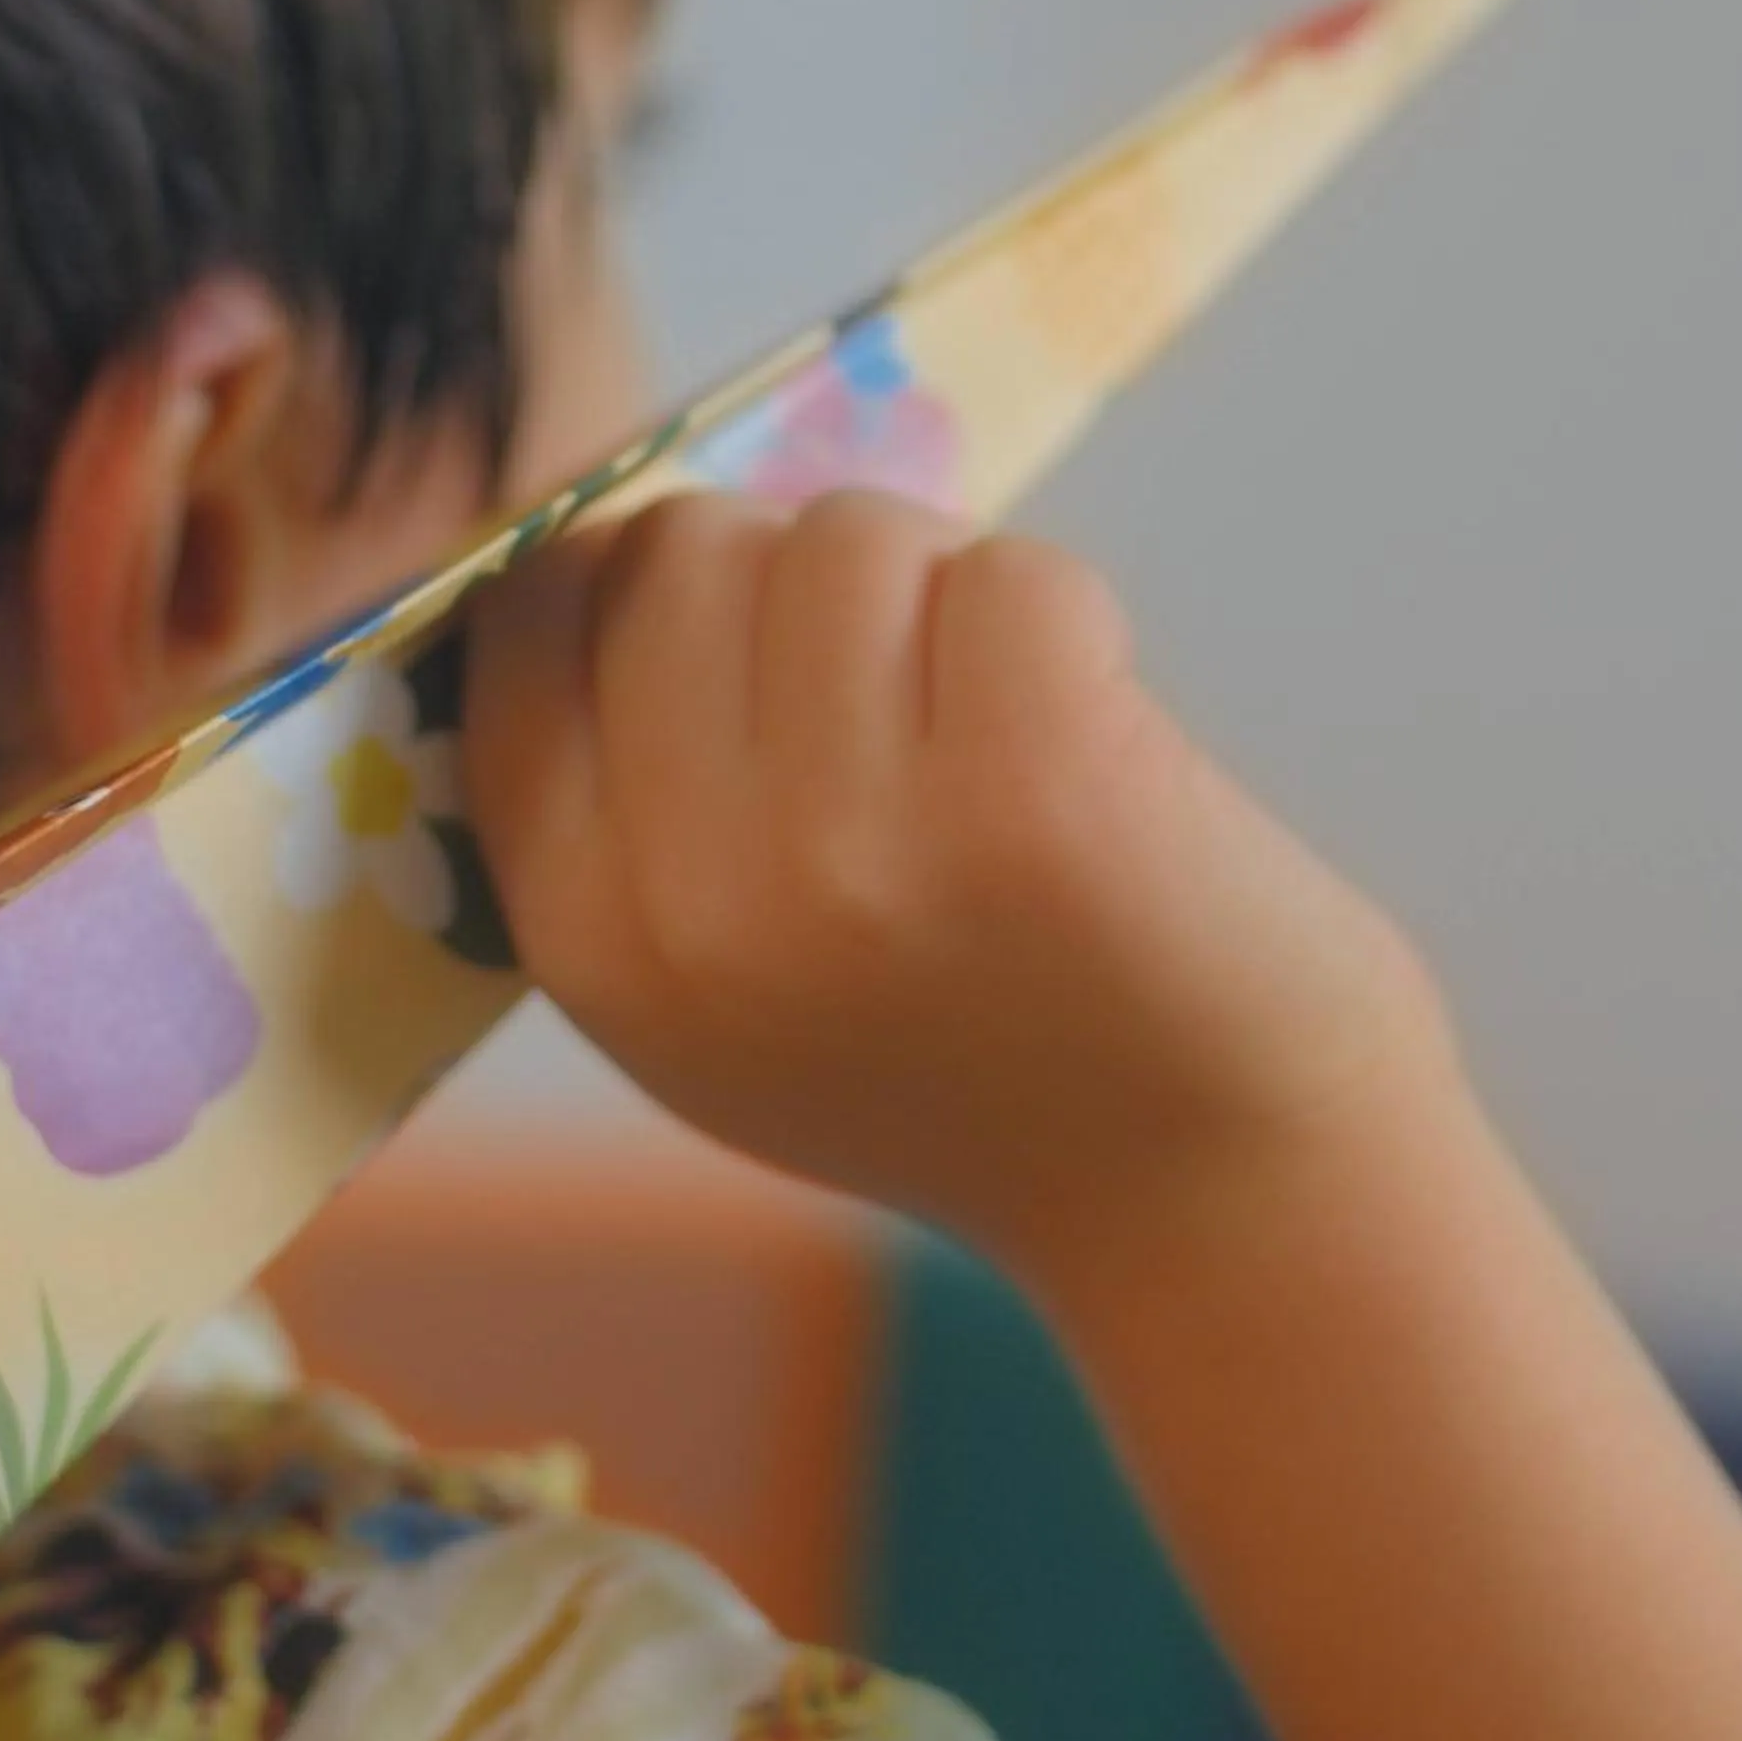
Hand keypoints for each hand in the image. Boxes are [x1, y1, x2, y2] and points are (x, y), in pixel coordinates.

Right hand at [462, 489, 1445, 1267]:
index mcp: (589, 938)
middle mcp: (695, 896)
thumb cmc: (969, 1069)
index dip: (635, 578)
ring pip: (848, 535)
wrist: (1216, 1205)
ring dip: (939, 592)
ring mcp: (861, 845)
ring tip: (999, 734)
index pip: (525, 622)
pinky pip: (1011, 571)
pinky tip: (1095, 742)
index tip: (741, 633)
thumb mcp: (717, 1000)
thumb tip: (593, 554)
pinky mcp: (1038, 788)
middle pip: (687, 545)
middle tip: (900, 700)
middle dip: (799, 578)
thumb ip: (626, 811)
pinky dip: (1070, 622)